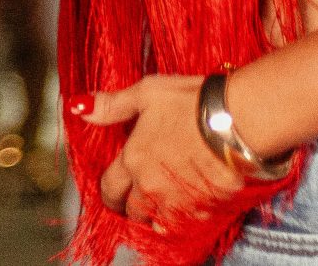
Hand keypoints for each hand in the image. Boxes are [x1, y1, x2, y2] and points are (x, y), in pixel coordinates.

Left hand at [75, 74, 242, 222]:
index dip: (108, 192)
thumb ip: (112, 105)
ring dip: (155, 216)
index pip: (109, 188)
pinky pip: (186, 224)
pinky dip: (182, 220)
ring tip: (161, 204)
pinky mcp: (205, 208)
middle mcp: (151, 185)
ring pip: (157, 222)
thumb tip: (79, 106)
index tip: (113, 191)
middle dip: (130, 207)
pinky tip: (187, 207)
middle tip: (135, 199)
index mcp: (133, 159)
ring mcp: (178, 201)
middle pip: (131, 211)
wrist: (238, 119)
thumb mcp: (146, 93)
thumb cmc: (192, 102)